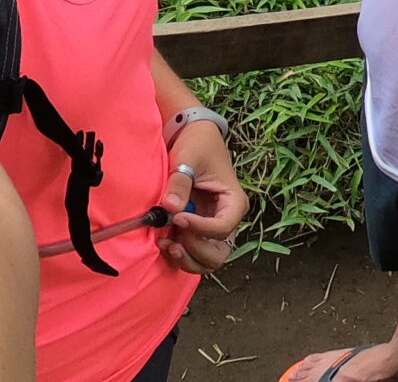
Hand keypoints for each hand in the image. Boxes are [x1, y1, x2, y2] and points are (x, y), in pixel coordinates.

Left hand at [159, 120, 246, 274]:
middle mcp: (227, 219)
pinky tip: (164, 241)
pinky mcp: (197, 230)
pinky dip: (179, 254)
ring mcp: (211, 227)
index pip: (222, 228)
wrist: (192, 137)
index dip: (200, 229)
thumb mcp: (189, 157)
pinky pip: (193, 253)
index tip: (179, 218)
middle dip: (195, 252)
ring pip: (206, 260)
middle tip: (175, 240)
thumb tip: (171, 207)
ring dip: (186, 258)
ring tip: (166, 243)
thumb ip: (180, 182)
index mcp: (233, 202)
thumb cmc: (197, 144)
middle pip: (219, 253)